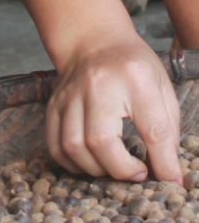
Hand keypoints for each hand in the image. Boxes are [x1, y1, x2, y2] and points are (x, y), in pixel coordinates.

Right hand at [46, 36, 182, 182]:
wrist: (93, 42)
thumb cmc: (132, 67)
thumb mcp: (161, 88)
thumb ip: (167, 128)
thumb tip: (169, 172)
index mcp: (135, 78)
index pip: (152, 128)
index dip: (162, 161)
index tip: (168, 180)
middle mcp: (97, 86)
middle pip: (100, 141)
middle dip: (120, 169)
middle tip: (136, 173)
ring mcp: (69, 96)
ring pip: (73, 147)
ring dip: (95, 169)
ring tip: (112, 169)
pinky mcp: (52, 106)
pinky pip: (54, 146)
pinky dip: (71, 163)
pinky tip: (89, 164)